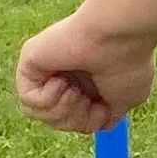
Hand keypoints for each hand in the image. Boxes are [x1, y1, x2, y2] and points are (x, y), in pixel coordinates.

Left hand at [16, 15, 155, 133]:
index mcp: (85, 81)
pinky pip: (28, 101)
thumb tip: (97, 123)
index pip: (74, 120)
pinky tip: (61, 81)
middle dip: (75, 119)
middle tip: (85, 98)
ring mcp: (46, 68)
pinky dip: (48, 100)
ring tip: (73, 89)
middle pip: (57, 121)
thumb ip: (107, 116)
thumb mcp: (124, 102)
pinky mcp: (30, 61)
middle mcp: (64, 73)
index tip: (102, 107)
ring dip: (62, 112)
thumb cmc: (127, 63)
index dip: (88, 122)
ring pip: (40, 114)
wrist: (118, 34)